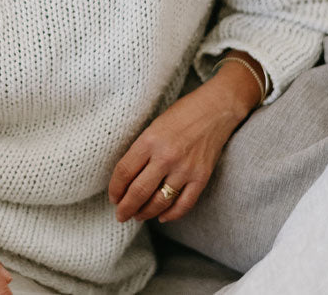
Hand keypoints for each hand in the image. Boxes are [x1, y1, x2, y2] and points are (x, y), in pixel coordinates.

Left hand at [109, 71, 254, 224]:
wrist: (215, 109)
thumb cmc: (181, 114)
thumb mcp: (153, 126)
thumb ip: (142, 149)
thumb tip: (128, 175)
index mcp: (149, 140)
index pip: (124, 171)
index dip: (115, 188)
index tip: (112, 197)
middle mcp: (165, 157)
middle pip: (139, 191)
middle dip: (126, 207)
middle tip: (120, 215)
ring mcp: (184, 169)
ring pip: (160, 202)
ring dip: (146, 213)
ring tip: (138, 216)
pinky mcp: (201, 178)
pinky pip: (184, 204)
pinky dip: (171, 215)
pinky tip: (162, 217)